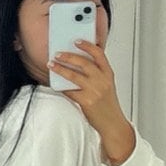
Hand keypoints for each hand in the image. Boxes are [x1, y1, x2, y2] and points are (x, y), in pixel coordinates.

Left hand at [49, 40, 135, 163]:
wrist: (112, 124)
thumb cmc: (108, 106)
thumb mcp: (107, 86)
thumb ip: (97, 74)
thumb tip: (78, 64)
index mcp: (108, 74)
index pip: (99, 54)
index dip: (87, 45)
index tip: (77, 41)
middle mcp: (102, 80)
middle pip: (83, 62)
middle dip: (68, 56)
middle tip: (58, 54)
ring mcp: (94, 91)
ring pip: (74, 75)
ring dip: (60, 69)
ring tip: (52, 65)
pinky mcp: (86, 101)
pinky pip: (70, 91)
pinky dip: (62, 87)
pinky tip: (57, 84)